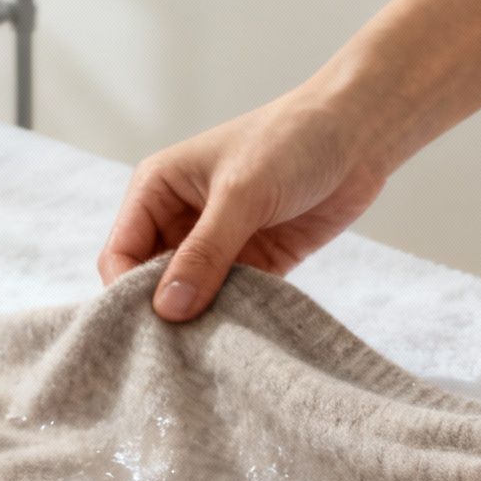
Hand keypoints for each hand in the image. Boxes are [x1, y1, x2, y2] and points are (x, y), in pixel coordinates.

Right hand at [97, 83, 391, 321]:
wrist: (359, 133)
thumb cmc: (291, 141)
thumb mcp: (242, 194)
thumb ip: (204, 253)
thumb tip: (167, 309)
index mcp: (157, 190)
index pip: (120, 253)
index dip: (129, 291)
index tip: (155, 325)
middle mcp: (179, 219)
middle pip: (151, 282)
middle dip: (164, 312)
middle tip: (181, 348)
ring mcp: (217, 244)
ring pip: (191, 297)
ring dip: (200, 320)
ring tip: (213, 346)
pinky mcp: (255, 263)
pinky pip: (232, 302)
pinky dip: (235, 318)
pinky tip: (243, 337)